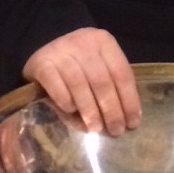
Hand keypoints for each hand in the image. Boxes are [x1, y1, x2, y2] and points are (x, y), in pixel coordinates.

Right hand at [22, 27, 141, 135]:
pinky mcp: (41, 63)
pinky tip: (71, 112)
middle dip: (111, 110)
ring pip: (80, 85)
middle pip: (102, 81)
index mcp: (103, 41)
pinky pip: (57, 87)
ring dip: (90, 111)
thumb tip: (125, 119)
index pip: (121, 73)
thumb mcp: (100, 66)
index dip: (129, 100)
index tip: (132, 123)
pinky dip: (66, 102)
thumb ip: (112, 85)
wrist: (45, 53)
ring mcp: (60, 51)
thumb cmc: (80, 64)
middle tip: (115, 131)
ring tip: (95, 129)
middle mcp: (83, 42)